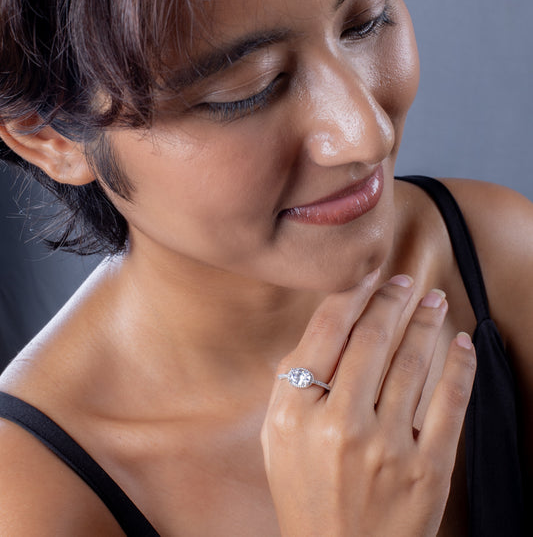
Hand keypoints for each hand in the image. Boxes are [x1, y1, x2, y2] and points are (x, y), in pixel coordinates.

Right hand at [261, 274, 475, 536]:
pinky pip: (449, 403)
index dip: (352, 295)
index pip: (327, 333)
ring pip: (412, 363)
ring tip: (433, 302)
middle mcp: (339, 425)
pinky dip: (459, 367)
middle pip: (372, 340)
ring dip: (426, 324)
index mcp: (295, 413)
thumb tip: (327, 327)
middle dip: (392, 301)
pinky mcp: (427, 470)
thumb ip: (291, 383)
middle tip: (405, 281)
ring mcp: (386, 448)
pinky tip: (461, 344)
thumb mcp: (277, 438)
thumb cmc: (306, 493)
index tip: (369, 275)